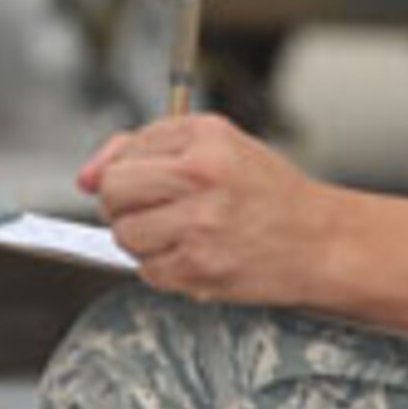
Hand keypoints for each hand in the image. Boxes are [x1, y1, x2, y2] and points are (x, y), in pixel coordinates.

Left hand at [78, 113, 335, 304]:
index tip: (144, 185)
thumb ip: (147, 150)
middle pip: (112, 192)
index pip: (124, 152)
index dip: (125, 172)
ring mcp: (200, 223)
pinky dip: (165, 270)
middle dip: (124, 207)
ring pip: (125, 235)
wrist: (322, 242)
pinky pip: (147, 272)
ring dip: (145, 242)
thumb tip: (86, 177)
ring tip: (185, 234)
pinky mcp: (200, 267)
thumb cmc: (269, 195)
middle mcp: (202, 174)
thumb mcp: (217, 148)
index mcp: (205, 136)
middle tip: (158, 211)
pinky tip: (198, 256)